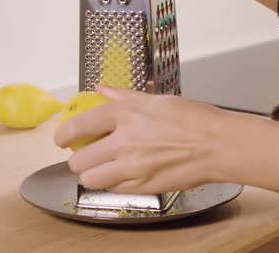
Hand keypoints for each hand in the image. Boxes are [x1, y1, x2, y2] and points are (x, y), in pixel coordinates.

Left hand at [54, 84, 232, 193]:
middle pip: (79, 159)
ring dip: (92, 174)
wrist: (217, 145)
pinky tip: (123, 174)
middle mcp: (124, 141)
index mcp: (126, 114)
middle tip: (85, 154)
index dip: (63, 133)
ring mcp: (132, 167)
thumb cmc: (193, 120)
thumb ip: (123, 96)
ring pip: (90, 179)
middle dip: (78, 158)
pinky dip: (112, 184)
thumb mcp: (157, 100)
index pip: (80, 124)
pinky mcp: (142, 186)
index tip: (61, 137)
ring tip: (101, 168)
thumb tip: (101, 88)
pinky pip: (113, 190)